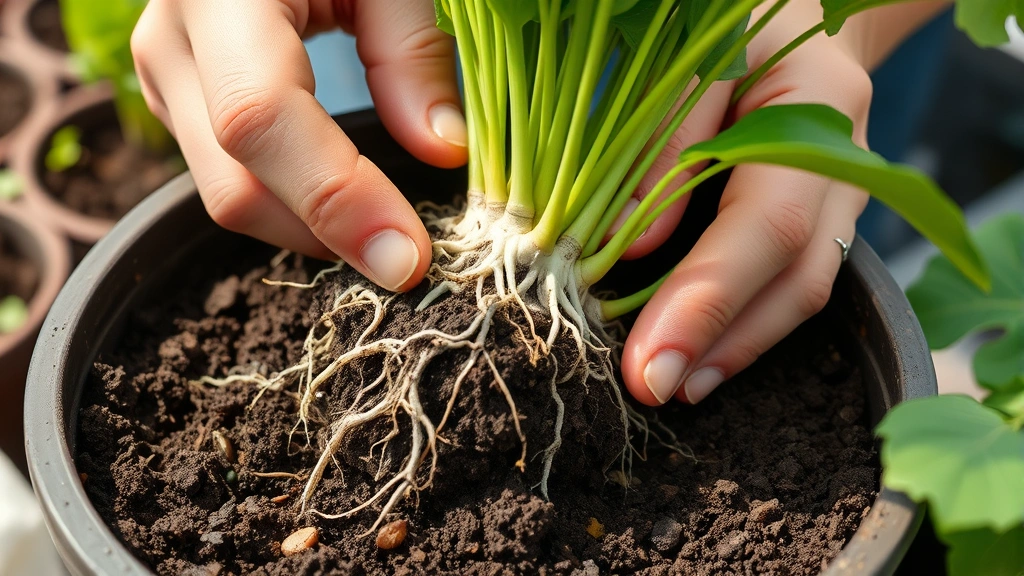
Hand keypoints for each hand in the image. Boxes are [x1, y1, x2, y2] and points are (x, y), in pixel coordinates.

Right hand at [131, 0, 467, 290]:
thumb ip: (412, 49)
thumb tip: (442, 149)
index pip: (261, 116)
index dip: (335, 198)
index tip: (406, 257)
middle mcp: (171, 41)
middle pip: (235, 183)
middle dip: (329, 237)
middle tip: (412, 262)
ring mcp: (164, 76)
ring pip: (229, 195)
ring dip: (313, 229)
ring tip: (388, 229)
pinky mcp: (179, 100)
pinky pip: (231, 177)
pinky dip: (293, 205)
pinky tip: (346, 201)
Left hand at [618, 0, 909, 405]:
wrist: (796, 12)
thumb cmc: (737, 19)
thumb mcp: (693, 54)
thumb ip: (665, 140)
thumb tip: (631, 244)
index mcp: (818, 107)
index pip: (766, 225)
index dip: (708, 300)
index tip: (649, 362)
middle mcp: (845, 164)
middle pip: (798, 276)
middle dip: (722, 344)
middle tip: (653, 388)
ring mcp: (845, 195)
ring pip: (805, 290)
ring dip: (739, 348)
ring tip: (677, 385)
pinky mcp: (826, 215)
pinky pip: (797, 280)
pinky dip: (749, 324)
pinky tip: (706, 351)